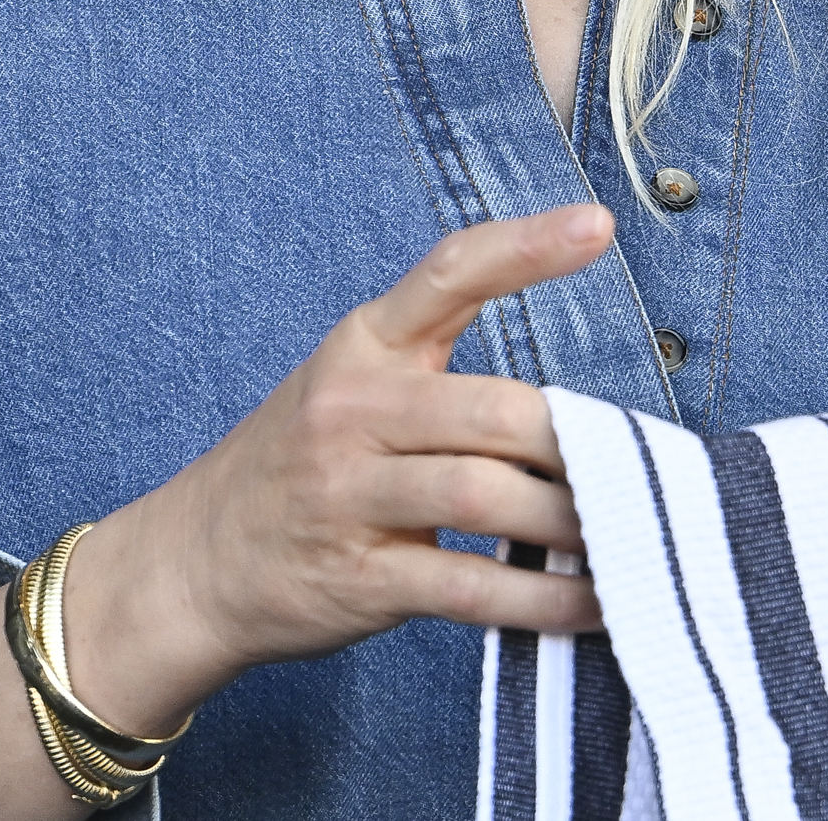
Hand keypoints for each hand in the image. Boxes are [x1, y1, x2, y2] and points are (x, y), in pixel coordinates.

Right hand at [62, 204, 615, 730]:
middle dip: (576, 443)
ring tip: (626, 537)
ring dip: (571, 522)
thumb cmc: (300, 464)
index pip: (448, 273)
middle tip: (636, 466)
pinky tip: (590, 603)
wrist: (191, 562)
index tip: (596, 224)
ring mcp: (349, 496)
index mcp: (363, 346)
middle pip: (493, 410)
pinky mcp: (359, 578)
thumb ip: (442, 375)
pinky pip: (470, 587)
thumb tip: (574, 411)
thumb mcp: (349, 384)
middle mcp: (352, 411)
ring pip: (487, 496)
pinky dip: (542, 599)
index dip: (525, 247)